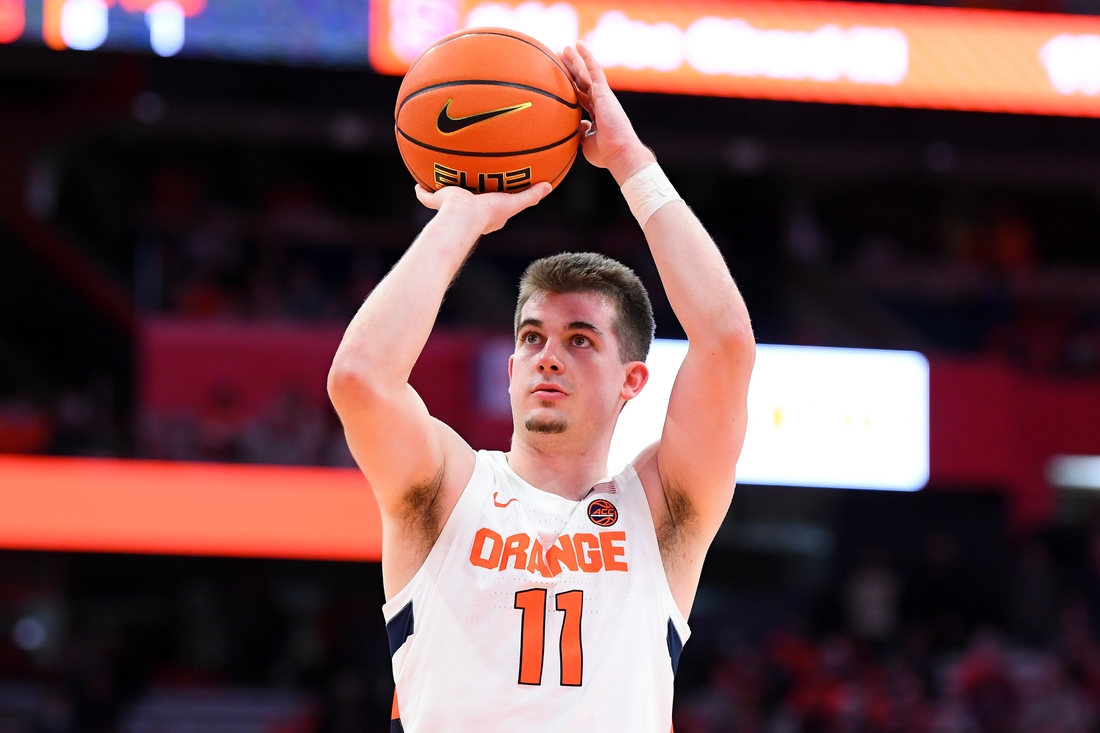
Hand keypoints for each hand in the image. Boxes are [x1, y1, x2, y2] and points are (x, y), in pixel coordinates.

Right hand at [414, 182, 551, 234]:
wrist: (463, 216)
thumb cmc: (488, 212)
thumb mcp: (513, 203)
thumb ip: (530, 196)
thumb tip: (549, 186)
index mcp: (484, 213)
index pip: (490, 204)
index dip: (492, 197)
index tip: (493, 189)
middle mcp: (467, 210)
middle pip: (466, 199)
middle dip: (467, 192)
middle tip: (468, 181)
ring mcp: (450, 207)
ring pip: (445, 197)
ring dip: (442, 191)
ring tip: (440, 178)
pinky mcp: (437, 202)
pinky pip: (426, 196)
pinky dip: (421, 192)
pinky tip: (417, 184)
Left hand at [561, 42, 655, 184]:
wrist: (619, 152)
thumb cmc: (606, 154)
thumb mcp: (587, 143)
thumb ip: (581, 132)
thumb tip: (577, 126)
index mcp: (597, 113)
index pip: (581, 95)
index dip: (572, 85)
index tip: (561, 77)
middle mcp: (600, 102)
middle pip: (583, 81)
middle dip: (572, 69)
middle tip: (562, 56)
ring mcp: (603, 96)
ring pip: (587, 72)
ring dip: (576, 59)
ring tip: (566, 48)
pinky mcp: (604, 92)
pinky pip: (594, 70)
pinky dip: (587, 57)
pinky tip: (579, 46)